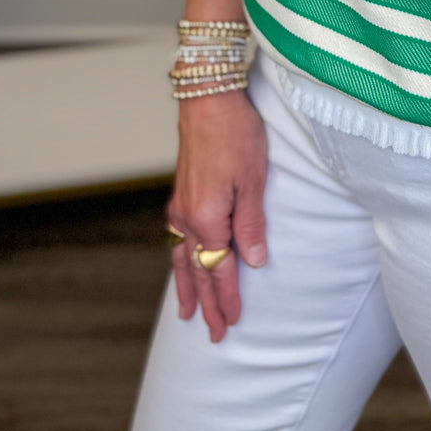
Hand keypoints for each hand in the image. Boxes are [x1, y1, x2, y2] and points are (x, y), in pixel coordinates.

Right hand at [166, 89, 268, 341]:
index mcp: (207, 219)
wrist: (208, 97)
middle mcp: (187, 217)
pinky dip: (179, 259)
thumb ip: (251, 224)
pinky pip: (176, 238)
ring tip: (186, 312)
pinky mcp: (180, 192)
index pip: (219, 270)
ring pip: (181, 257)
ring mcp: (180, 205)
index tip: (232, 323)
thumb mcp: (254, 180)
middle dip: (207, 303)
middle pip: (198, 271)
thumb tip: (253, 261)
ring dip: (187, 286)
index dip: (227, 298)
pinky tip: (182, 263)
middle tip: (213, 334)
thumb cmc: (235, 133)